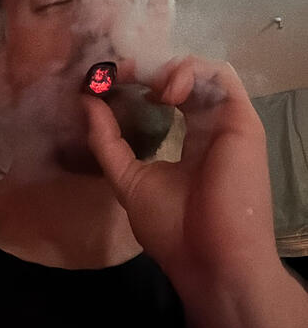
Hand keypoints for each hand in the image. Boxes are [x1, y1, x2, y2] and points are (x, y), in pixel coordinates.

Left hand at [84, 55, 277, 301]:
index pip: (165, 99)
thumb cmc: (173, 229)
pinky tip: (168, 93)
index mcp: (188, 144)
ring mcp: (226, 123)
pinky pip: (222, 77)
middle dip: (146, 70)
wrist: (211, 259)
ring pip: (203, 73)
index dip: (135, 84)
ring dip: (169, 69)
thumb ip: (107, 141)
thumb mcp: (128, 180)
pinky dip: (192, 73)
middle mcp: (209, 129)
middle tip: (116, 73)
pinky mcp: (241, 120)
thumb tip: (86, 101)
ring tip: (147, 87)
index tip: (104, 83)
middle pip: (182, 81)